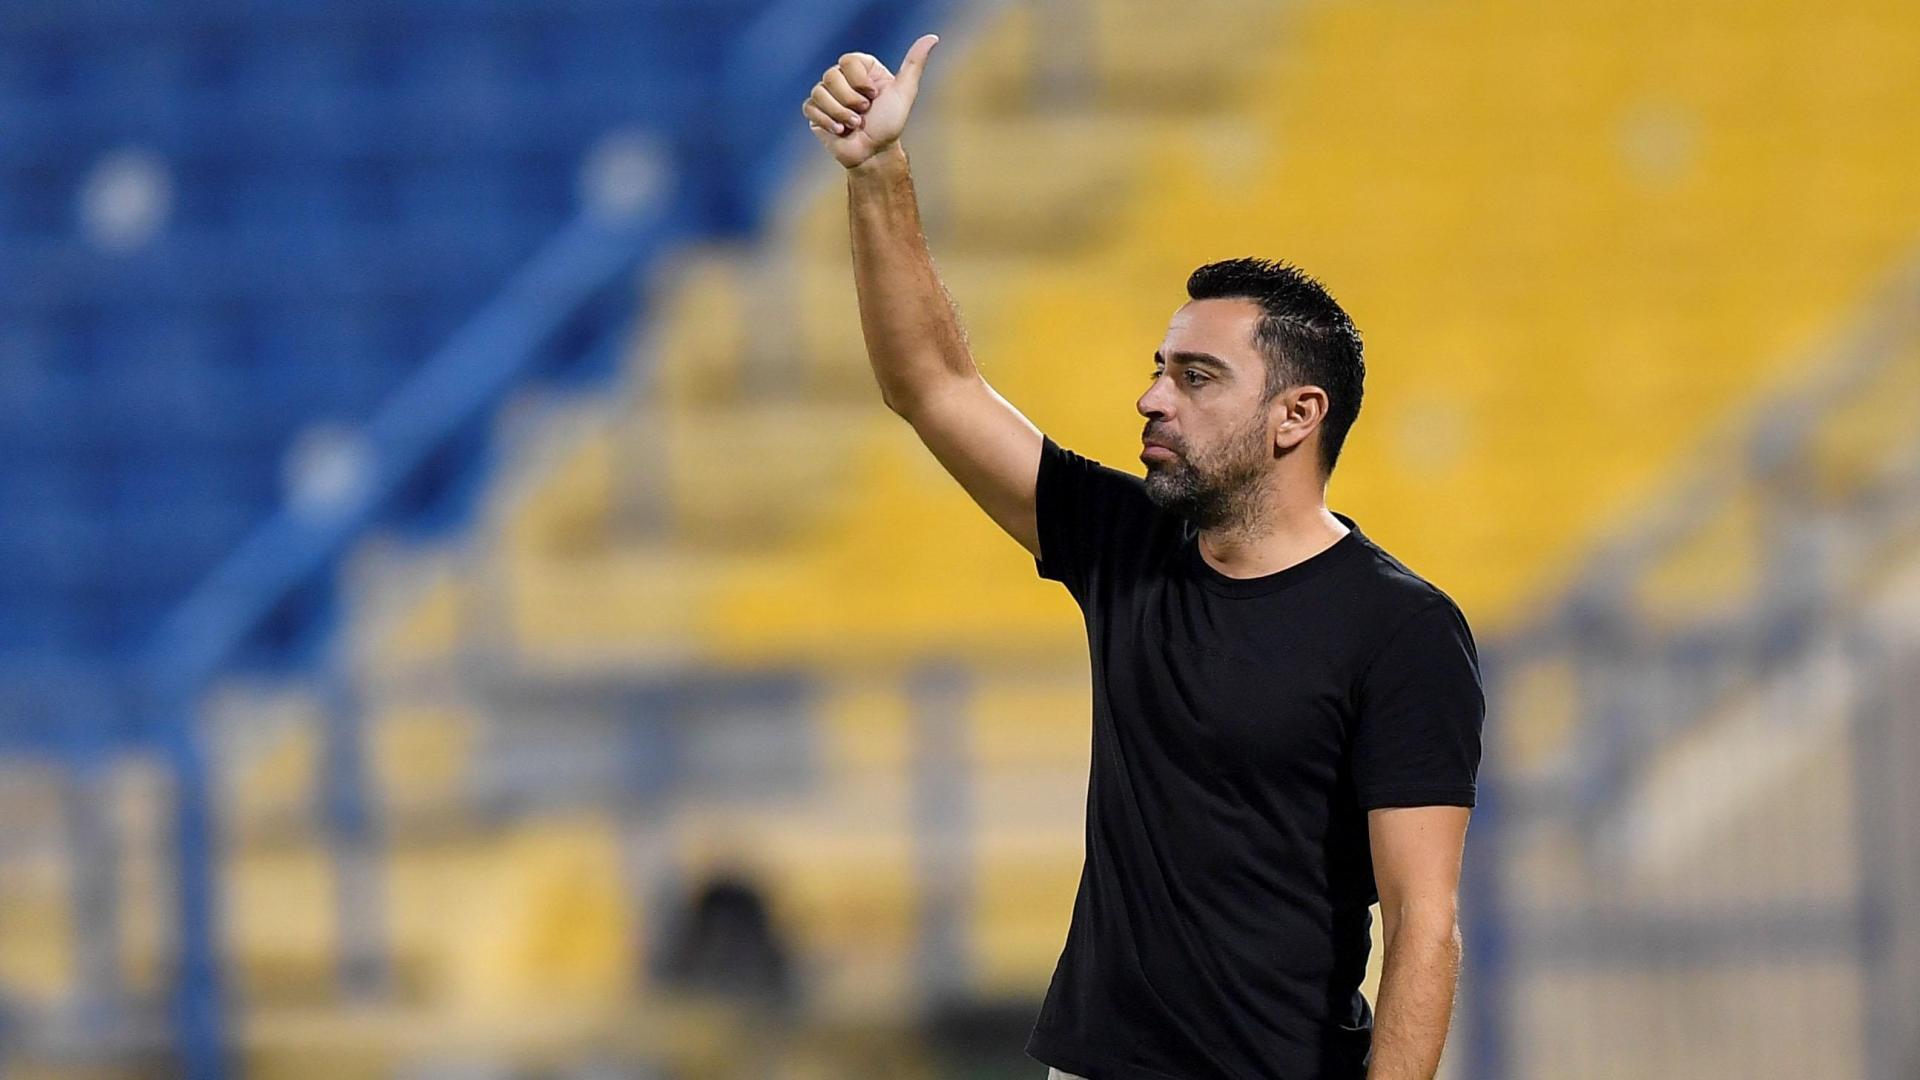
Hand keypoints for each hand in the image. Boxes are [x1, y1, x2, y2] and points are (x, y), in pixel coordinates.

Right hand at [802, 34, 938, 169]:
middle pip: (831, 76)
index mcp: (861, 69)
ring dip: (841, 114)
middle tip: (864, 114)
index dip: (859, 81)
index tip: (873, 96)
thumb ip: (914, 64)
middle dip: (851, 100)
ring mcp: (827, 95)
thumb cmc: (890, 124)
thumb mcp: (904, 92)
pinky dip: (827, 121)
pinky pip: (810, 107)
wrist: (874, 153)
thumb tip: (932, 38)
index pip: (848, 60)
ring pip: (820, 92)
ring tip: (854, 125)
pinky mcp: (815, 112)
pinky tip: (840, 131)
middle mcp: (842, 79)